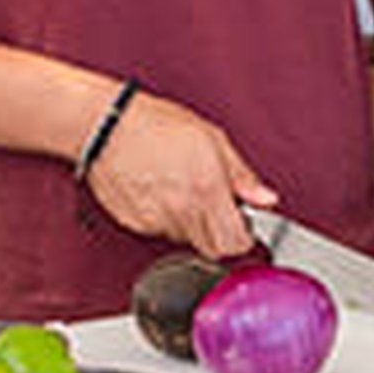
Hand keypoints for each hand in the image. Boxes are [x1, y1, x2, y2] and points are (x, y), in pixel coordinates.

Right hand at [82, 89, 277, 258]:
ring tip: (183, 191)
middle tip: (216, 209)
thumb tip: (265, 198)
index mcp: (208, 189)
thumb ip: (242, 175)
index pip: (235, 244)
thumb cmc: (157, 123)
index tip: (243, 226)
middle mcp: (183, 210)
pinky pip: (160, 233)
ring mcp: (157, 220)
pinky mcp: (136, 224)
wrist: (107, 125)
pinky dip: (166, 220)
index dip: (243, 238)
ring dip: (192, 225)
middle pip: (212, 249)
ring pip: (186, 241)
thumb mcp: (212, 138)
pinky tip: (161, 193)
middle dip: (220, 235)